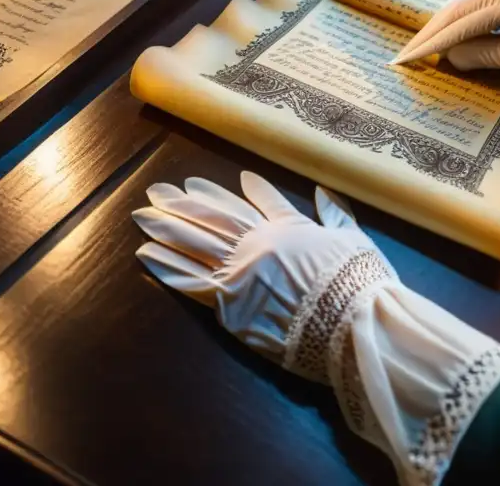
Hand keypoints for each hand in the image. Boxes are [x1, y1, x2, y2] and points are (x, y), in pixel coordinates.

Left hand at [133, 171, 390, 363]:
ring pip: (195, 244)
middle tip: (156, 191)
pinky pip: (191, 281)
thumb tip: (325, 191)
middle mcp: (258, 243)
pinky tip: (145, 254)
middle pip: (213, 218)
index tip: (204, 181)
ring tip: (142, 215)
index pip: (255, 203)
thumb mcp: (353, 239)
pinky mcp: (229, 303)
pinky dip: (167, 267)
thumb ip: (336, 215)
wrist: (350, 318)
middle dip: (184, 203)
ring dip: (166, 228)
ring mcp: (240, 271)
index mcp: (288, 227)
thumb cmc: (358, 280)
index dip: (228, 192)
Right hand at [391, 0, 499, 71]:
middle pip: (453, 9)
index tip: (405, 61)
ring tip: (423, 48)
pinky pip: (478, 0)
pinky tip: (452, 34)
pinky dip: (461, 18)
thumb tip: (452, 57)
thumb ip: (490, 54)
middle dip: (427, 34)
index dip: (430, 44)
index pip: (457, 24)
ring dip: (443, 25)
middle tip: (403, 56)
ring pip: (463, 2)